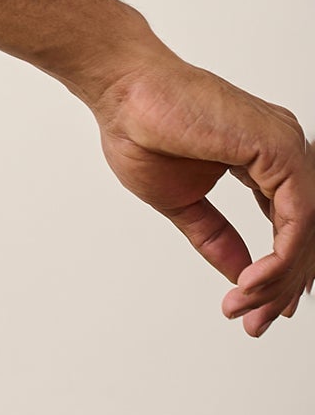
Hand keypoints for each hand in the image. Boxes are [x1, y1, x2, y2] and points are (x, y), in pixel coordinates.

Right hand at [86, 47, 314, 334]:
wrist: (119, 92)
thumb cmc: (140, 129)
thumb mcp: (183, 203)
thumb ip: (217, 238)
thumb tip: (242, 277)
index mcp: (266, 158)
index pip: (292, 223)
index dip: (281, 271)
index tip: (258, 309)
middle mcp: (285, 149)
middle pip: (306, 232)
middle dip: (283, 286)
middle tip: (253, 322)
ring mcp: (286, 146)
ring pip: (308, 230)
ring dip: (280, 278)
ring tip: (245, 307)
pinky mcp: (279, 148)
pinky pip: (299, 217)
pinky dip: (282, 256)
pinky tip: (253, 281)